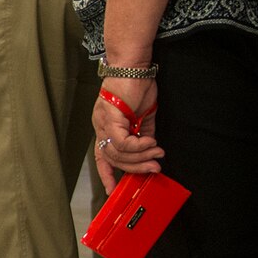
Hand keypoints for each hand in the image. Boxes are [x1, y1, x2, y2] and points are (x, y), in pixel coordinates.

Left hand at [93, 74, 162, 188]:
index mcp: (106, 128)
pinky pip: (122, 142)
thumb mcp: (144, 116)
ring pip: (117, 153)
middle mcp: (100, 127)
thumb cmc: (137, 87)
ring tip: (157, 154)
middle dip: (135, 168)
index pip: (101, 157)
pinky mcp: (110, 116)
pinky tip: (151, 144)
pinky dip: (138, 146)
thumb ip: (144, 134)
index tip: (113, 190)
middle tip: (155, 167)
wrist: (133, 67)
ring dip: (140, 158)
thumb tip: (150, 152)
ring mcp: (103, 122)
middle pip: (112, 159)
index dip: (106, 175)